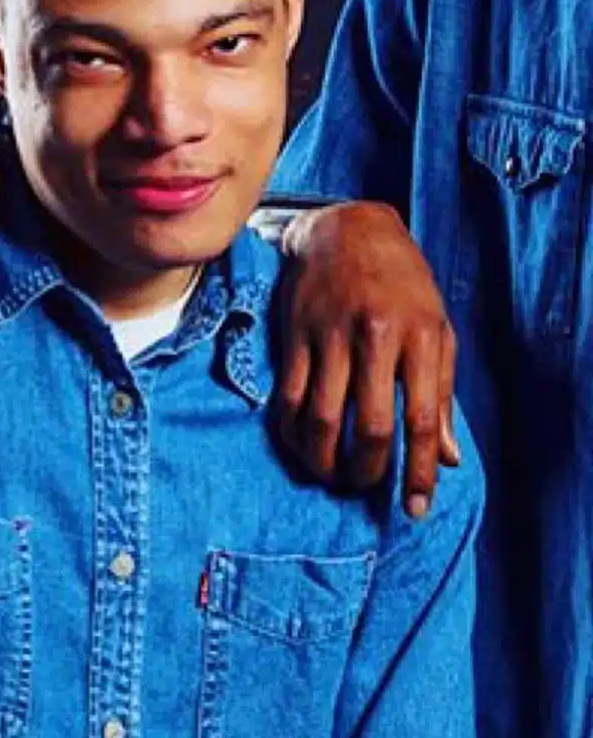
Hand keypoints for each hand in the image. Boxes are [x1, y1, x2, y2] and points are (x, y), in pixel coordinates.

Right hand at [278, 201, 459, 517]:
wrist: (346, 228)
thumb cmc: (402, 281)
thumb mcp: (437, 327)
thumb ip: (443, 392)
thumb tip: (449, 457)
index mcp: (419, 336)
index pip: (423, 418)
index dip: (420, 471)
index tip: (415, 508)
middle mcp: (374, 337)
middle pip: (370, 427)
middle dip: (367, 473)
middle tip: (364, 488)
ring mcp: (330, 337)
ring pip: (322, 420)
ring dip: (324, 462)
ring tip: (330, 476)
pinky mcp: (295, 337)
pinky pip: (289, 399)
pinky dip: (292, 434)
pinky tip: (300, 448)